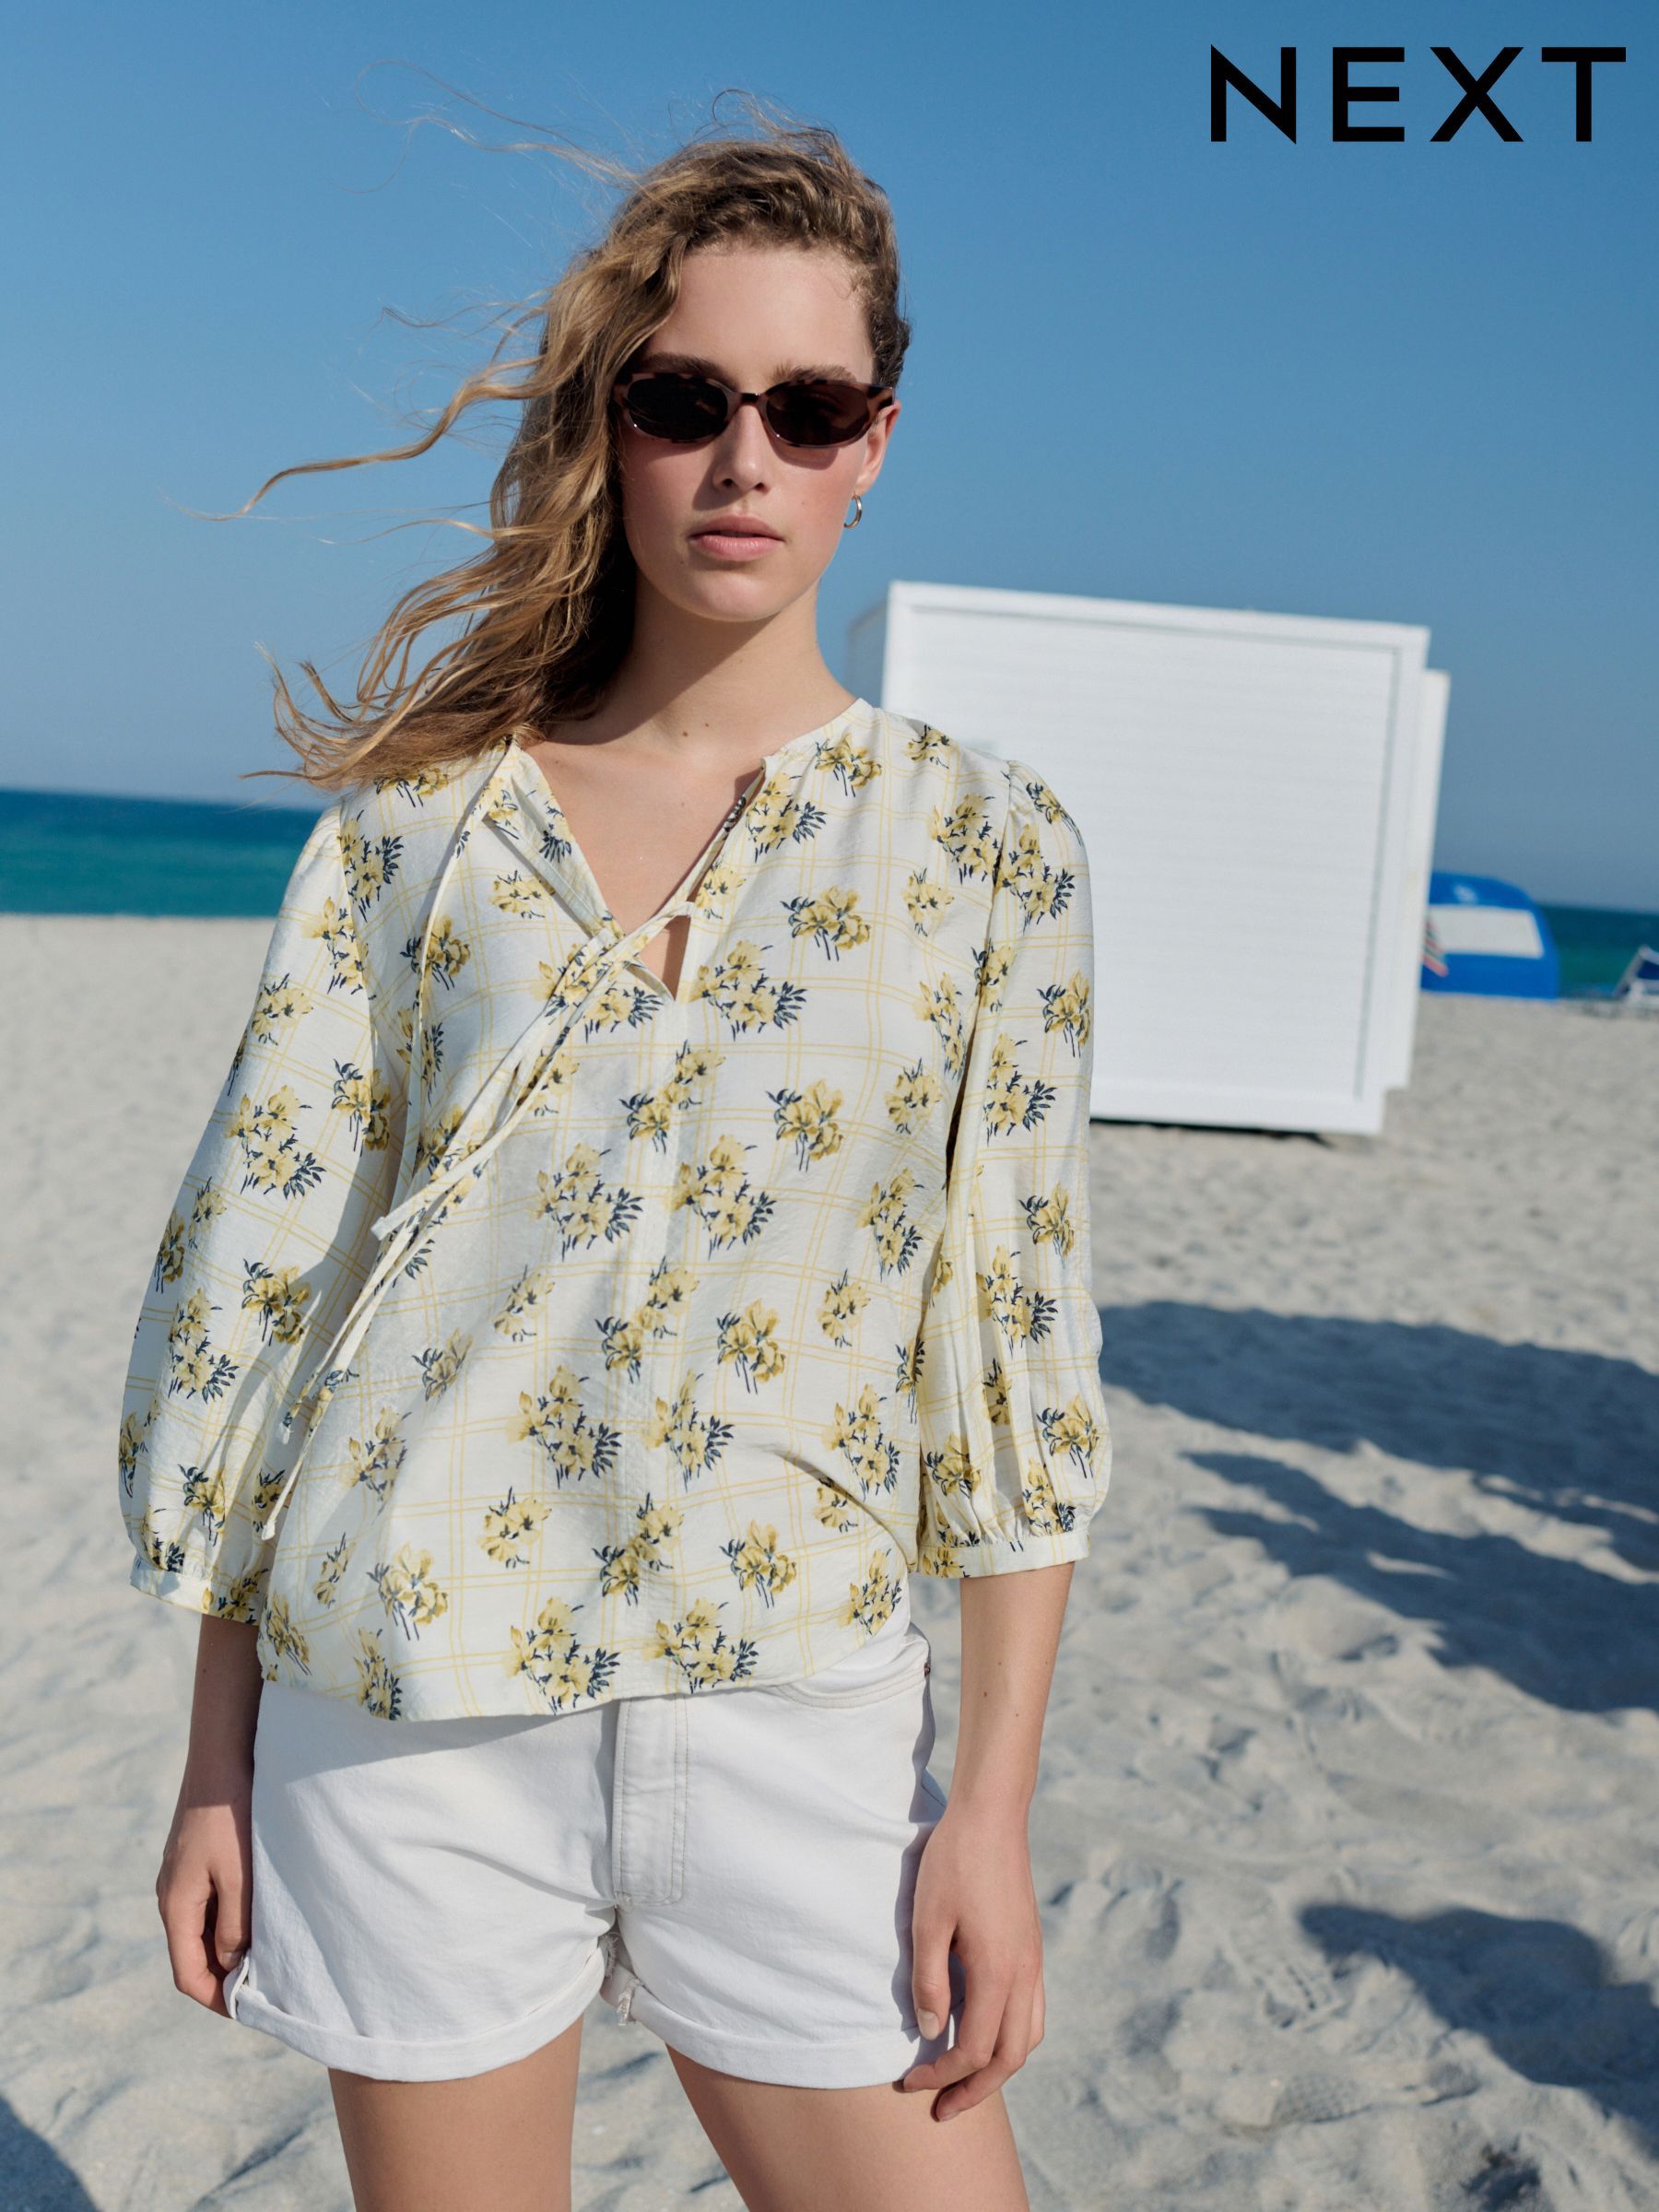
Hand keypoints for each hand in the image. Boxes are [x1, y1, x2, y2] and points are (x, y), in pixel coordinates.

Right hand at [156, 1756, 254, 2015]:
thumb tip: (232, 1964)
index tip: (248, 2011)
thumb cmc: (232, 1814)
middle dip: (224, 1976)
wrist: (223, 1754)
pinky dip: (231, 1919)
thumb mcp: (240, 1875)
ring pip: (203, 1928)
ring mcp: (183, 1875)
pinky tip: (261, 1915)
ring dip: (230, 1946)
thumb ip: (235, 1924)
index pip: (187, 1972)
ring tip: (269, 1956)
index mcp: (176, 1905)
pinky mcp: (197, 1858)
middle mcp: (172, 1894)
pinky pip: (210, 1903)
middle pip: (193, 1953)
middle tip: (265, 1989)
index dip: (215, 1998)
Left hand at [900, 1796, 1045, 2120]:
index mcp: (998, 1972)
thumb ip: (930, 1982)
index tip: (908, 2081)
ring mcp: (1033, 1960)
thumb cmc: (952, 1863)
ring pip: (1028, 2036)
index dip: (940, 2075)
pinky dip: (1011, 2036)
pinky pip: (1031, 2010)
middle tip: (942, 2109)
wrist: (992, 1815)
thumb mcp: (926, 1921)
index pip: (974, 2050)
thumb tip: (934, 2034)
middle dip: (976, 2090)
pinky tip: (983, 2030)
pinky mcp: (1032, 1947)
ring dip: (999, 2067)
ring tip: (965, 2079)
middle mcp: (1024, 1974)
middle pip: (1010, 2058)